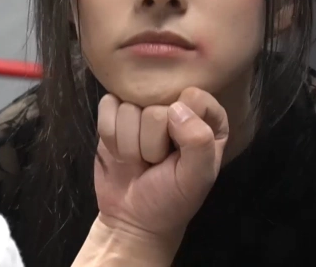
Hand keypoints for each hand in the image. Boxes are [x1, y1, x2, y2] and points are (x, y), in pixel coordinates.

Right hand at [93, 87, 228, 241]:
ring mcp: (144, 107)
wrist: (131, 218)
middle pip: (156, 106)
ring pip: (128, 107)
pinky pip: (107, 106)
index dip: (184, 126)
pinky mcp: (116, 112)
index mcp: (207, 119)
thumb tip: (175, 109)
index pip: (195, 97)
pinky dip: (111, 136)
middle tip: (156, 162)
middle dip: (152, 142)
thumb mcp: (197, 177)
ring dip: (130, 143)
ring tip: (140, 160)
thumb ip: (199, 141)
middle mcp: (177, 107)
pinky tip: (122, 153)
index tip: (180, 152)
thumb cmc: (172, 198)